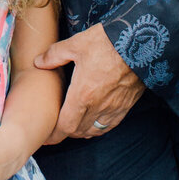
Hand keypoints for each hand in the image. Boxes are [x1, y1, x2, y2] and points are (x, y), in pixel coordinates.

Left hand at [34, 22, 144, 141]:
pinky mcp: (126, 105)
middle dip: (65, 132)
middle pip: (78, 131)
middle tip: (56, 129)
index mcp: (83, 95)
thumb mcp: (76, 44)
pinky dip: (99, 128)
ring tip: (74, 126)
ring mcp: (114, 108)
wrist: (140, 43)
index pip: (65, 125)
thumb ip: (54, 55)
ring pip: (95, 130)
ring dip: (82, 131)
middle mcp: (98, 106)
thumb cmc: (107, 43)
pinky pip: (110, 124)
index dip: (54, 135)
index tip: (46, 137)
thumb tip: (38, 62)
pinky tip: (95, 122)